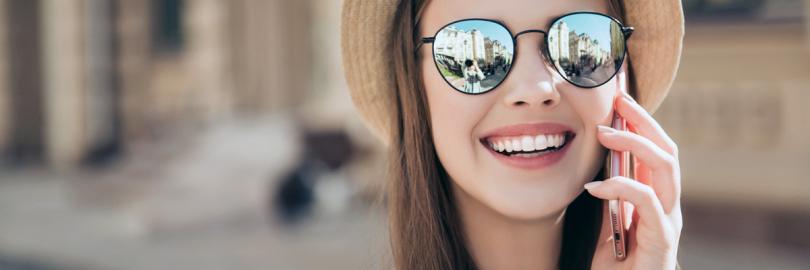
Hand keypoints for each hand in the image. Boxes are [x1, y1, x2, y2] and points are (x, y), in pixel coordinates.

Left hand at [585, 91, 682, 269]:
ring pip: (664, 168)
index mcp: (657, 201)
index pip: (657, 152)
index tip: (620, 101)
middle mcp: (669, 207)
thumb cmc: (618, 268)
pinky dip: (620, 188)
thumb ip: (613, 199)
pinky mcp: (662, 239)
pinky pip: (647, 201)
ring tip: (604, 134)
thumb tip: (602, 167)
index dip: (642, 124)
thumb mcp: (610, 225)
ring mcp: (669, 222)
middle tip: (618, 101)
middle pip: (667, 152)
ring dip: (634, 144)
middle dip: (644, 122)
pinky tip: (595, 187)